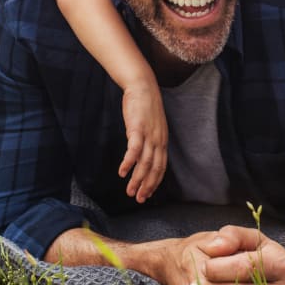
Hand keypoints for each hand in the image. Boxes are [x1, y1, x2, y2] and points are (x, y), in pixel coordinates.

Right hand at [119, 80, 167, 202]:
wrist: (143, 86)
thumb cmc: (144, 105)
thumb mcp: (150, 126)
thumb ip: (147, 140)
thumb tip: (140, 154)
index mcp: (162, 140)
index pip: (161, 167)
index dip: (155, 182)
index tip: (147, 194)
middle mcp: (158, 140)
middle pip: (155, 169)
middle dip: (147, 186)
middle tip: (139, 199)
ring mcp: (149, 135)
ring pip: (145, 163)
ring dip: (137, 179)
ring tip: (130, 191)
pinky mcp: (137, 128)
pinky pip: (134, 150)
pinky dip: (129, 163)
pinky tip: (122, 172)